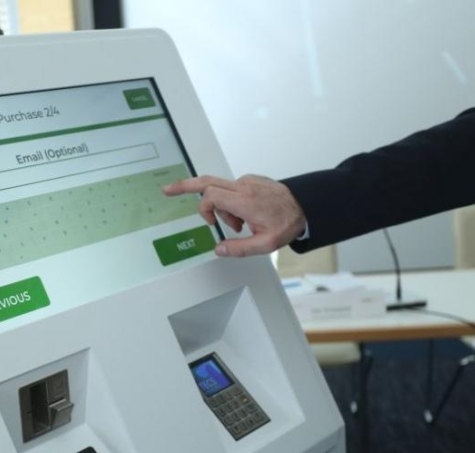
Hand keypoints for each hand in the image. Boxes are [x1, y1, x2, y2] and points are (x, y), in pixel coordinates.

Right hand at [162, 174, 305, 256]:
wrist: (306, 205)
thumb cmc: (287, 223)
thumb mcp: (266, 244)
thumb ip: (239, 249)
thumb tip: (218, 249)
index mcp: (245, 201)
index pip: (211, 196)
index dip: (205, 210)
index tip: (212, 223)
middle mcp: (243, 187)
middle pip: (207, 181)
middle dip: (185, 186)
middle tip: (167, 190)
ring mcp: (247, 181)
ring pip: (220, 190)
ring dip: (223, 208)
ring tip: (240, 224)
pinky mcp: (250, 180)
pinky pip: (231, 189)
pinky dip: (231, 203)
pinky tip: (245, 215)